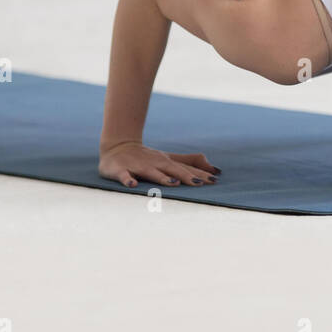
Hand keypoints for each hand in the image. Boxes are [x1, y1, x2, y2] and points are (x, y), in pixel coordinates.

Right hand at [98, 140, 220, 187]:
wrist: (117, 146)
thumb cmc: (147, 157)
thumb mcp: (169, 158)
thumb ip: (189, 162)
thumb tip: (213, 168)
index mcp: (166, 161)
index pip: (186, 168)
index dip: (200, 174)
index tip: (215, 180)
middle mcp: (154, 163)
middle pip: (172, 169)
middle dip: (186, 176)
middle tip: (201, 183)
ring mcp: (138, 166)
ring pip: (151, 172)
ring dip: (162, 178)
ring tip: (174, 183)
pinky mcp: (120, 169)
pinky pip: (124, 175)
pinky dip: (128, 179)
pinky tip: (133, 184)